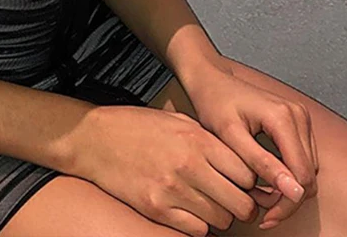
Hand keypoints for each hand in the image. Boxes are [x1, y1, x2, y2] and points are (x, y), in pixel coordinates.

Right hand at [66, 103, 260, 235]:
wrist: (95, 138)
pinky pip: (197, 231)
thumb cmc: (137, 126)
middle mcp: (189, 165)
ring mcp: (172, 190)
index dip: (250, 183)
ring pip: (221, 220)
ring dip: (220, 216)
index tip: (244, 184)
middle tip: (233, 200)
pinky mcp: (156, 209)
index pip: (247, 174)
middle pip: (241, 203)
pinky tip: (190, 210)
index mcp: (197, 139)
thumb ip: (210, 141)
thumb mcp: (178, 121)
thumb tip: (243, 166)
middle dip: (243, 205)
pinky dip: (199, 225)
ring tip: (208, 203)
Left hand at [182, 58, 319, 230]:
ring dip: (288, 188)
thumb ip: (261, 162)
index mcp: (283, 117)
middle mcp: (298, 115)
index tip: (266, 217)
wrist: (210, 79)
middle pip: (308, 175)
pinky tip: (265, 181)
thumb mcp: (230, 135)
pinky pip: (301, 158)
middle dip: (287, 198)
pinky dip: (287, 174)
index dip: (287, 203)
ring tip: (259, 195)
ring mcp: (300, 117)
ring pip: (307, 169)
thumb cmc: (214, 101)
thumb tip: (293, 191)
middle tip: (261, 210)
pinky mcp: (296, 122)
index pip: (301, 175)